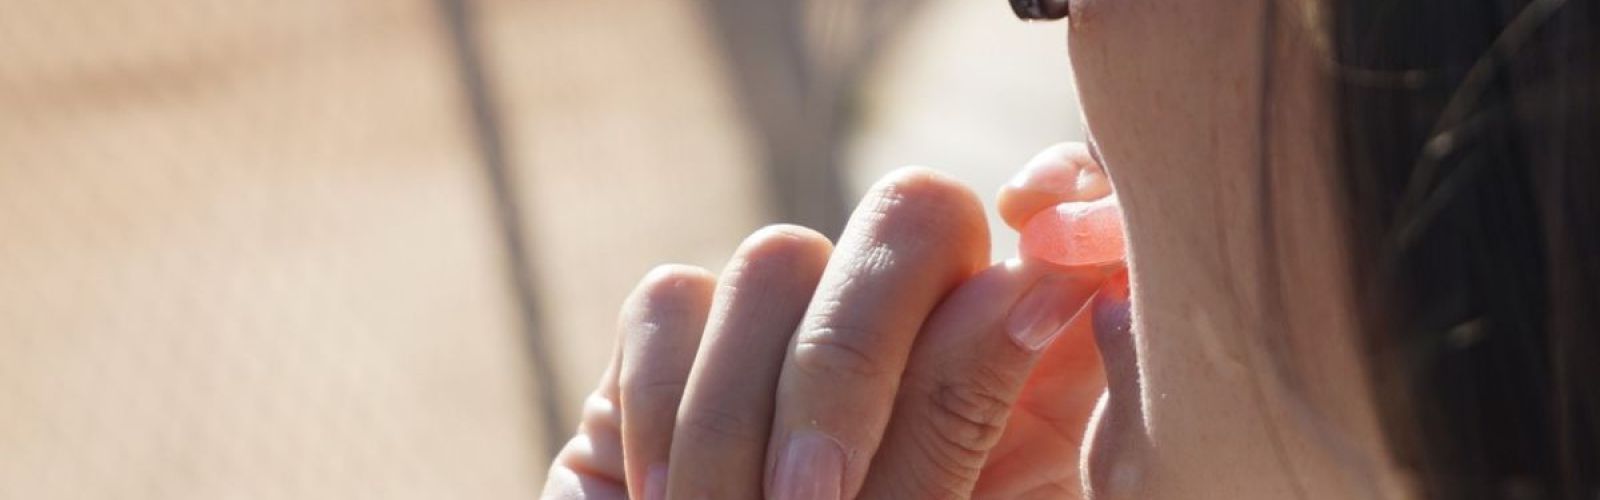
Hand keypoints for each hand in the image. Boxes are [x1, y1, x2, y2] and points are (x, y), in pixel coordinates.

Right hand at [543, 144, 1125, 498]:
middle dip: (851, 354)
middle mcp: (915, 332)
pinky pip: (669, 299)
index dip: (1064, 202)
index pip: (1050, 235)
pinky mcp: (679, 342)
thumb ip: (967, 406)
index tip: (1057, 285)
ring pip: (777, 257)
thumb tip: (1044, 273)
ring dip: (739, 418)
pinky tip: (667, 498)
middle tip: (817, 498)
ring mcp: (793, 329)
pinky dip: (662, 411)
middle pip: (914, 213)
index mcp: (1023, 383)